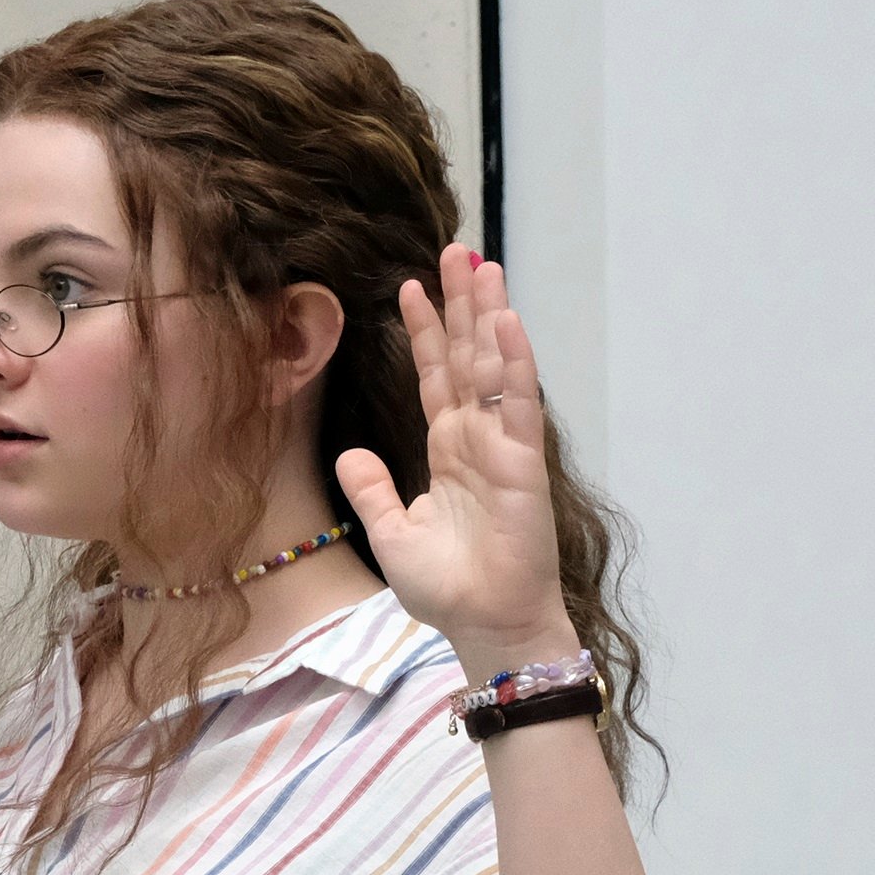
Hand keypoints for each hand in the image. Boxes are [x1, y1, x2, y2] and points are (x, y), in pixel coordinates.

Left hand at [332, 246, 575, 677]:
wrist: (484, 624)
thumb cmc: (447, 588)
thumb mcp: (391, 533)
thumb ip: (372, 490)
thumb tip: (349, 452)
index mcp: (449, 451)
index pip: (434, 377)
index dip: (424, 332)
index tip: (410, 287)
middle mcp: (477, 439)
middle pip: (467, 356)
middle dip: (460, 303)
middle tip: (455, 250)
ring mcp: (504, 446)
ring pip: (495, 366)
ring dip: (488, 315)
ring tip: (481, 264)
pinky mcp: (525, 462)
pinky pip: (519, 403)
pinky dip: (515, 361)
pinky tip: (506, 320)